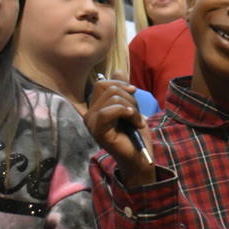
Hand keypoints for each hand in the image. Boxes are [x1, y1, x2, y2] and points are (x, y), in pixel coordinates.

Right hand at [84, 72, 155, 188]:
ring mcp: (91, 123)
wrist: (139, 157)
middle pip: (108, 88)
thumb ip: (122, 90)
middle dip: (129, 96)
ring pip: (114, 98)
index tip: (134, 94)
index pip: (102, 83)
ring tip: (136, 121)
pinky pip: (111, 110)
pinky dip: (129, 113)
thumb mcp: (131, 107)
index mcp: (95, 108)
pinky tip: (135, 123)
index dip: (121, 84)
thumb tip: (117, 71)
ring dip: (132, 107)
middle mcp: (89, 114)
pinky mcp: (98, 130)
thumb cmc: (135, 134)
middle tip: (135, 113)